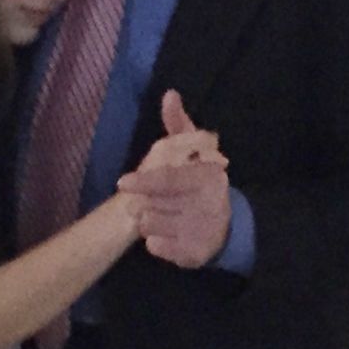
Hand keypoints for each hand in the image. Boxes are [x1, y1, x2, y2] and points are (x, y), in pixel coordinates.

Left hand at [118, 90, 232, 268]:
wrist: (226, 226)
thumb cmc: (200, 183)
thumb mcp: (194, 152)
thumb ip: (179, 126)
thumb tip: (169, 94)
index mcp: (208, 177)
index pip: (169, 179)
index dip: (144, 181)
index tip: (122, 183)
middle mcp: (207, 204)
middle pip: (155, 204)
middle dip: (143, 202)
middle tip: (143, 201)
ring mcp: (202, 231)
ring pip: (152, 226)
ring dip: (147, 221)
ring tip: (157, 215)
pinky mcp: (195, 255)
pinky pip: (158, 247)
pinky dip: (155, 242)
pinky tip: (164, 235)